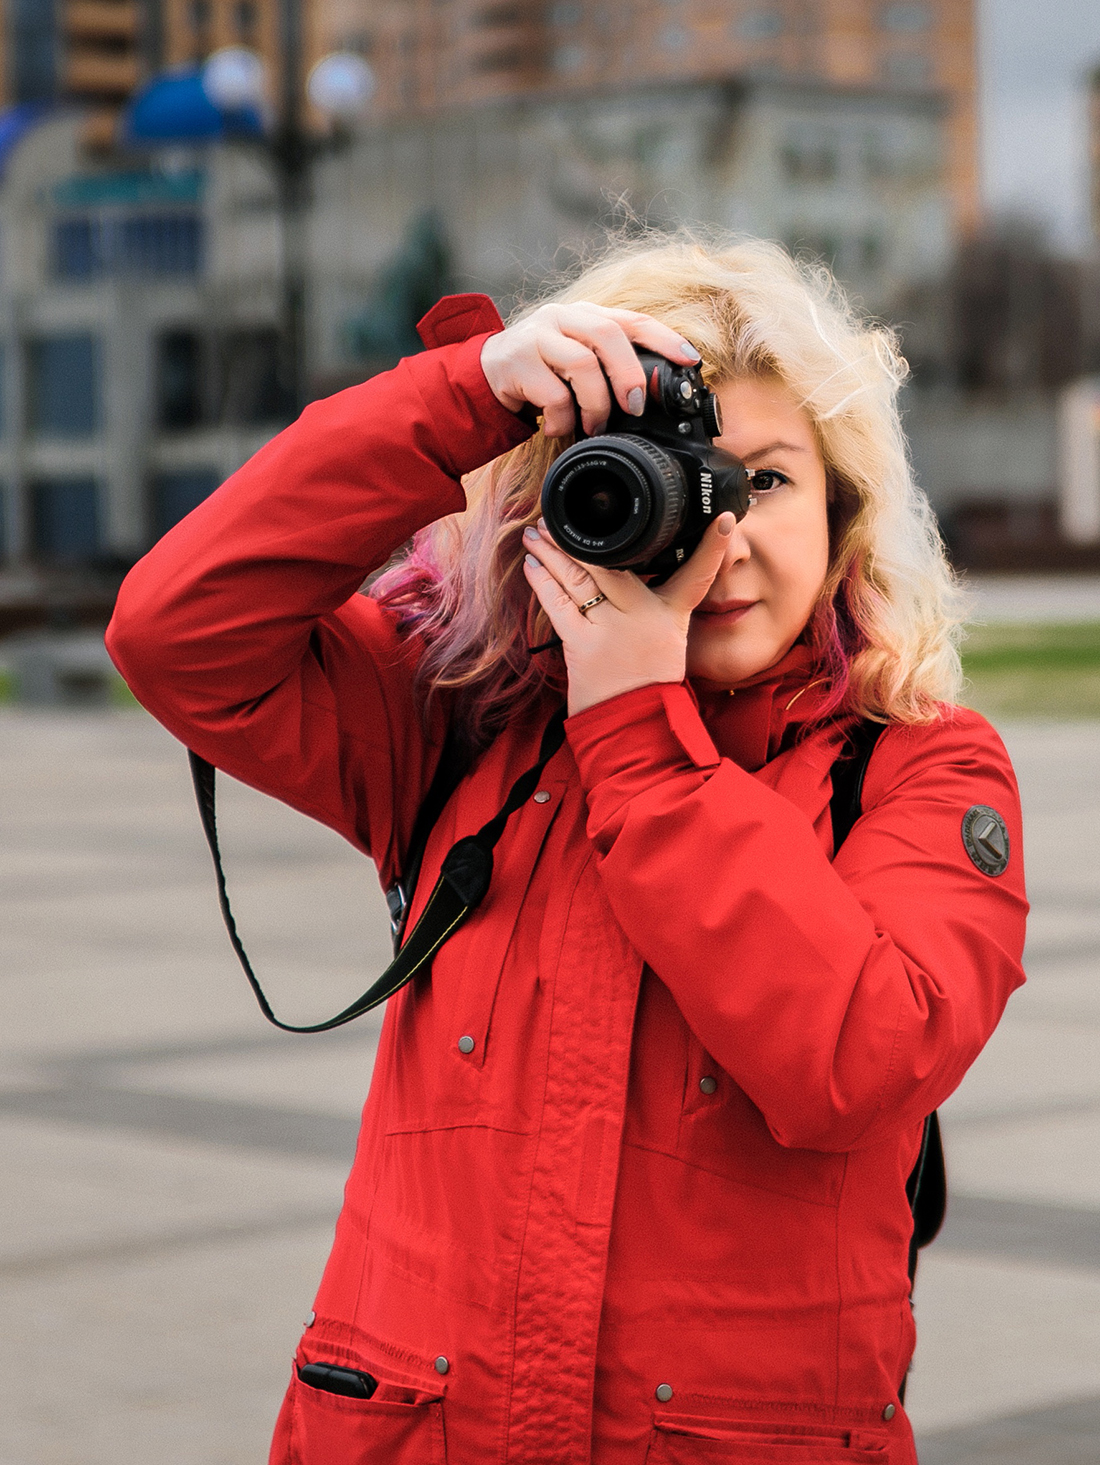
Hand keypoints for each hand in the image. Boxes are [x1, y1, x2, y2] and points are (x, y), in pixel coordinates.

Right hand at [480, 302, 701, 437]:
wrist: (484, 376)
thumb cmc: (541, 372)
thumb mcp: (575, 362)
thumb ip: (607, 368)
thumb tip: (648, 397)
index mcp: (585, 315)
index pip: (633, 319)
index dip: (665, 339)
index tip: (690, 361)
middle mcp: (562, 318)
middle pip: (608, 335)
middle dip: (629, 375)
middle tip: (634, 408)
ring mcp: (537, 336)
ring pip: (581, 363)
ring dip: (596, 403)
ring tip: (594, 425)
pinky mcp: (516, 362)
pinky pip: (553, 395)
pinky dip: (563, 419)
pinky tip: (559, 428)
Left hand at [522, 514, 736, 714]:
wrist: (634, 725)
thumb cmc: (649, 684)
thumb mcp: (669, 643)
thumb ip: (657, 609)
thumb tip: (631, 579)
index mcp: (672, 615)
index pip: (697, 574)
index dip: (713, 548)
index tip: (721, 521)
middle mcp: (642, 616)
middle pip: (609, 564)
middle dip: (579, 539)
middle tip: (557, 517)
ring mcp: (611, 628)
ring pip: (578, 578)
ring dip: (552, 554)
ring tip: (537, 534)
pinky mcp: (583, 645)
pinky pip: (558, 605)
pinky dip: (542, 582)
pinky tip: (532, 564)